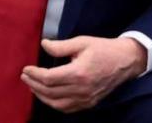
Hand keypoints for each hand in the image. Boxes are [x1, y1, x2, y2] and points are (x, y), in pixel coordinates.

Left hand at [21, 36, 147, 112]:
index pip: (49, 78)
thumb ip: (61, 46)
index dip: (34, 74)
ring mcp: (87, 98)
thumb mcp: (81, 42)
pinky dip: (54, 104)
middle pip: (50, 92)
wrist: (126, 61)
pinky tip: (47, 96)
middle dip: (33, 84)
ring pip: (57, 104)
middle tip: (25, 76)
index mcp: (79, 73)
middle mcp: (82, 89)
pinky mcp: (90, 102)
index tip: (26, 68)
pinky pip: (68, 109)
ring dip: (41, 96)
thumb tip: (44, 45)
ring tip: (32, 86)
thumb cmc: (103, 49)